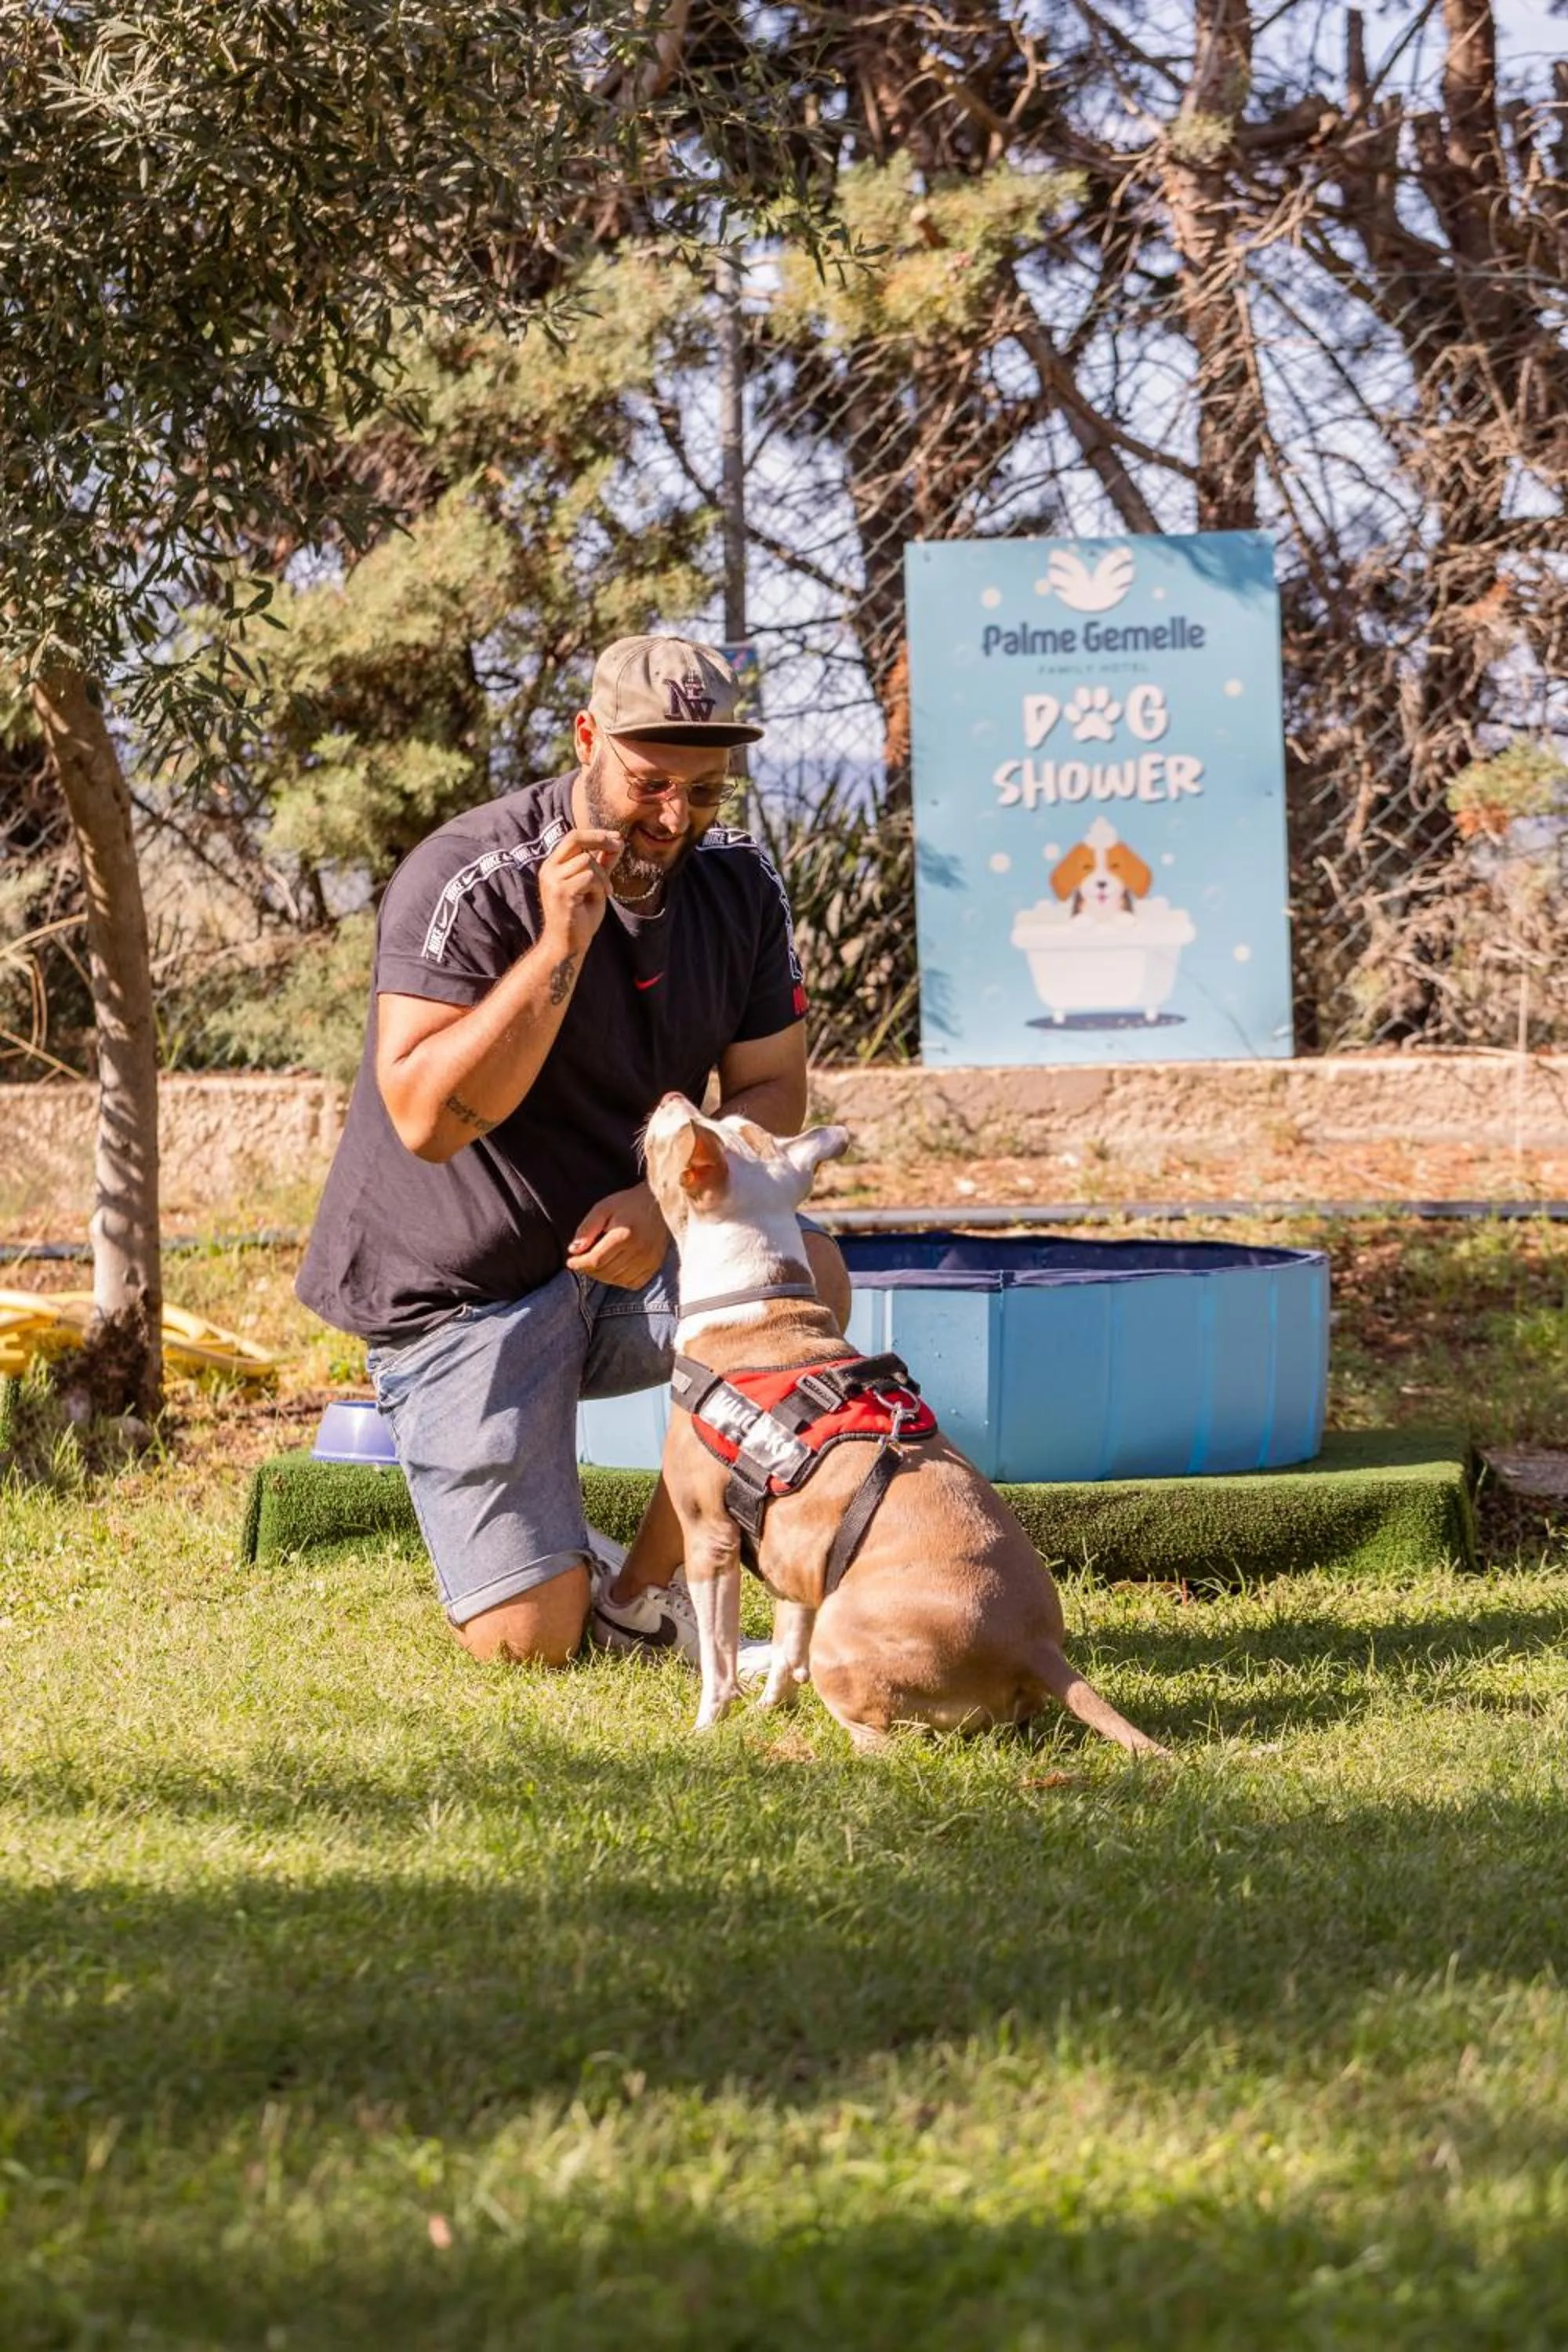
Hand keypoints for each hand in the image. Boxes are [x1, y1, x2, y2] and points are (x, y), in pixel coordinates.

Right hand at [538, 825, 621, 958]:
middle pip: (575, 839)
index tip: (616, 838)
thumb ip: (603, 864)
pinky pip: (589, 878)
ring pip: (586, 861)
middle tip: (618, 845)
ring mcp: (552, 880)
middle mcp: (549, 870)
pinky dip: (600, 888)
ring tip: (604, 893)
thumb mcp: (595, 886)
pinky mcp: (561, 892)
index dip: (595, 834)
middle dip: (600, 839)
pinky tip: (598, 900)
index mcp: (553, 866)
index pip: (572, 837)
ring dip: (602, 876)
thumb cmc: (580, 918)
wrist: (567, 945)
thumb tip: (618, 842)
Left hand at [566, 1183, 669, 1288]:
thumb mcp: (603, 1208)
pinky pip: (632, 1283)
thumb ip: (587, 1229)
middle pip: (605, 1272)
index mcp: (624, 1236)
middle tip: (582, 1260)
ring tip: (596, 1263)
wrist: (658, 1203)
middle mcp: (639, 1251)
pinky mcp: (655, 1265)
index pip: (596, 1260)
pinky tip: (614, 1267)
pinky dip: (619, 1279)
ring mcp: (649, 1260)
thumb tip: (574, 1250)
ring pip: (617, 1280)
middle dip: (588, 1269)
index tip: (571, 1261)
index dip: (579, 1264)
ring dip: (602, 1275)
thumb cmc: (628, 1203)